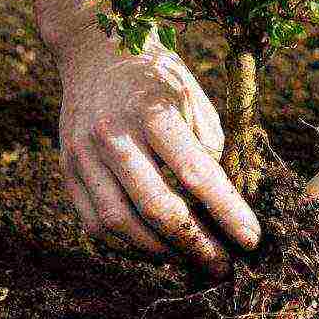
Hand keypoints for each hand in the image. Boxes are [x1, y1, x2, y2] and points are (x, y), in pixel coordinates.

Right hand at [56, 33, 259, 277]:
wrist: (96, 53)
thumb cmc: (157, 78)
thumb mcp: (194, 99)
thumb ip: (209, 149)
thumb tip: (221, 204)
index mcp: (152, 111)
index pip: (197, 175)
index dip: (228, 212)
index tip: (251, 240)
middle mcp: (113, 135)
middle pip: (157, 207)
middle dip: (196, 245)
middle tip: (223, 265)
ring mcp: (83, 155)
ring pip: (120, 224)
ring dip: (161, 252)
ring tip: (191, 260)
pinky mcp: (67, 171)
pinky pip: (95, 225)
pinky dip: (127, 246)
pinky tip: (155, 249)